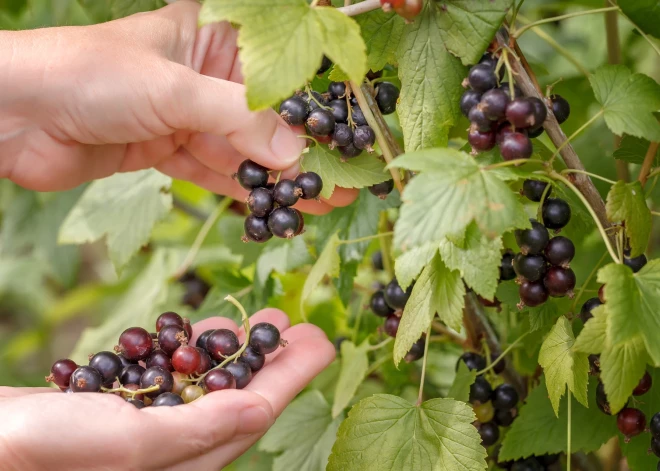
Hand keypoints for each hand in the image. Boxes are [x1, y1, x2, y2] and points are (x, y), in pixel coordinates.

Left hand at [0, 1, 355, 213]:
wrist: (14, 115)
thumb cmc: (90, 73)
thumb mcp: (175, 88)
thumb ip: (240, 120)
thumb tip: (298, 155)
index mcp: (209, 36)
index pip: (278, 65)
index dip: (316, 100)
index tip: (350, 130)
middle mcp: (203, 74)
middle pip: (267, 115)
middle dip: (305, 148)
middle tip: (346, 177)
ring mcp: (185, 114)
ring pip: (246, 149)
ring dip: (282, 177)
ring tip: (325, 200)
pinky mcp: (167, 150)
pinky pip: (217, 173)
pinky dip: (246, 192)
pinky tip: (278, 208)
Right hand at [0, 309, 334, 470]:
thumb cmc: (49, 452)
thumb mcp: (131, 443)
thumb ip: (198, 429)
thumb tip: (261, 407)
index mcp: (188, 461)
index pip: (257, 412)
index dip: (294, 375)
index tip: (323, 338)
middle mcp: (178, 448)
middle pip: (241, 395)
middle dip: (273, 359)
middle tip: (298, 323)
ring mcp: (153, 426)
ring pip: (211, 383)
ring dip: (239, 351)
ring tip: (266, 320)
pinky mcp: (128, 407)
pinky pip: (176, 376)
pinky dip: (195, 351)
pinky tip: (206, 332)